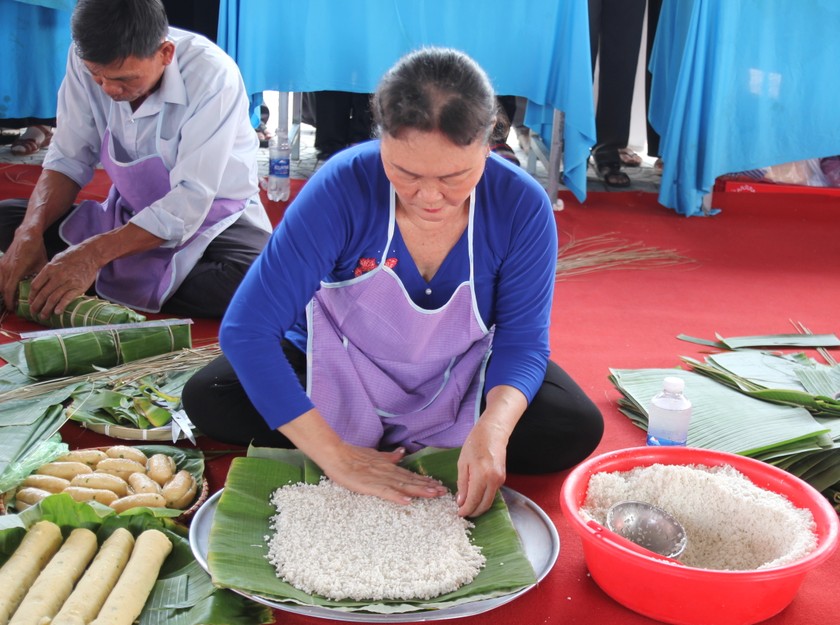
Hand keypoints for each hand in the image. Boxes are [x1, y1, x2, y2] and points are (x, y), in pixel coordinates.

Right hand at [0, 230, 48, 312]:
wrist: (26, 234)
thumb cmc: (36, 250)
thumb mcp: (42, 265)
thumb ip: (41, 278)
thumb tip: (47, 292)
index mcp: (16, 270)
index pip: (9, 290)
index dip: (10, 302)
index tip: (15, 310)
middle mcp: (5, 268)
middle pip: (2, 290)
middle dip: (6, 300)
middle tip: (13, 309)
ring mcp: (1, 265)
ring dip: (3, 293)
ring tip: (10, 302)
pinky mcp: (0, 263)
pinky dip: (1, 285)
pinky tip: (7, 291)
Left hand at [27, 245, 100, 318]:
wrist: (91, 254)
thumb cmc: (73, 255)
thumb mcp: (56, 259)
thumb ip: (48, 270)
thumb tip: (42, 282)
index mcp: (49, 269)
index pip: (35, 286)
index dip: (31, 296)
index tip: (30, 302)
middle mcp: (57, 276)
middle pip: (42, 294)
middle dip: (36, 305)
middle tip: (34, 312)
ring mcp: (68, 282)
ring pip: (53, 299)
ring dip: (47, 309)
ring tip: (43, 316)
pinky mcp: (79, 287)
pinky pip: (67, 299)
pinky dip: (61, 306)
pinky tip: (57, 312)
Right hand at [318, 443, 448, 504]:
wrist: (336, 454)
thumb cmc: (352, 455)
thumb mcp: (374, 455)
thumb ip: (389, 457)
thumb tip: (402, 452)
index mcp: (388, 466)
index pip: (410, 474)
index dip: (425, 480)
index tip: (438, 485)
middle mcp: (387, 472)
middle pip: (410, 480)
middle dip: (428, 486)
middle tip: (443, 492)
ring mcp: (379, 478)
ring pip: (402, 485)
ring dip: (419, 490)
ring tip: (433, 494)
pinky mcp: (369, 485)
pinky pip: (385, 491)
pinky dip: (397, 496)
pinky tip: (407, 501)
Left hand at [455, 419, 508, 517]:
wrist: (493, 432)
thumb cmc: (475, 444)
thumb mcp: (462, 463)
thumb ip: (462, 483)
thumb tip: (461, 501)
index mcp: (481, 476)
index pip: (473, 500)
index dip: (466, 510)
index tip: (459, 513)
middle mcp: (493, 481)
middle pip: (484, 505)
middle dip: (474, 512)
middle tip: (463, 513)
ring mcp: (500, 480)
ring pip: (490, 501)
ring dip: (479, 506)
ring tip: (468, 506)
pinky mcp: (503, 478)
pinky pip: (493, 493)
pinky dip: (484, 498)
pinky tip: (476, 496)